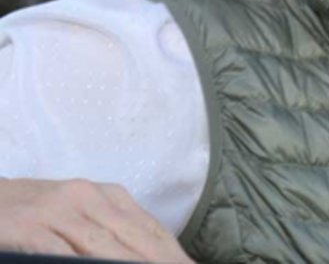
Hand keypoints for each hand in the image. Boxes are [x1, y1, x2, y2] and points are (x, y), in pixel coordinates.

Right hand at [0, 178, 192, 261]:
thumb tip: (150, 256)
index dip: (176, 255)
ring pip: (105, 249)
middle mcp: (88, 197)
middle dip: (163, 263)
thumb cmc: (33, 214)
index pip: (152, 231)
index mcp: (107, 195)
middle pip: (137, 240)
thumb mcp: (78, 215)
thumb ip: (111, 234)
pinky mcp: (30, 228)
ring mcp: (58, 211)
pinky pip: (64, 255)